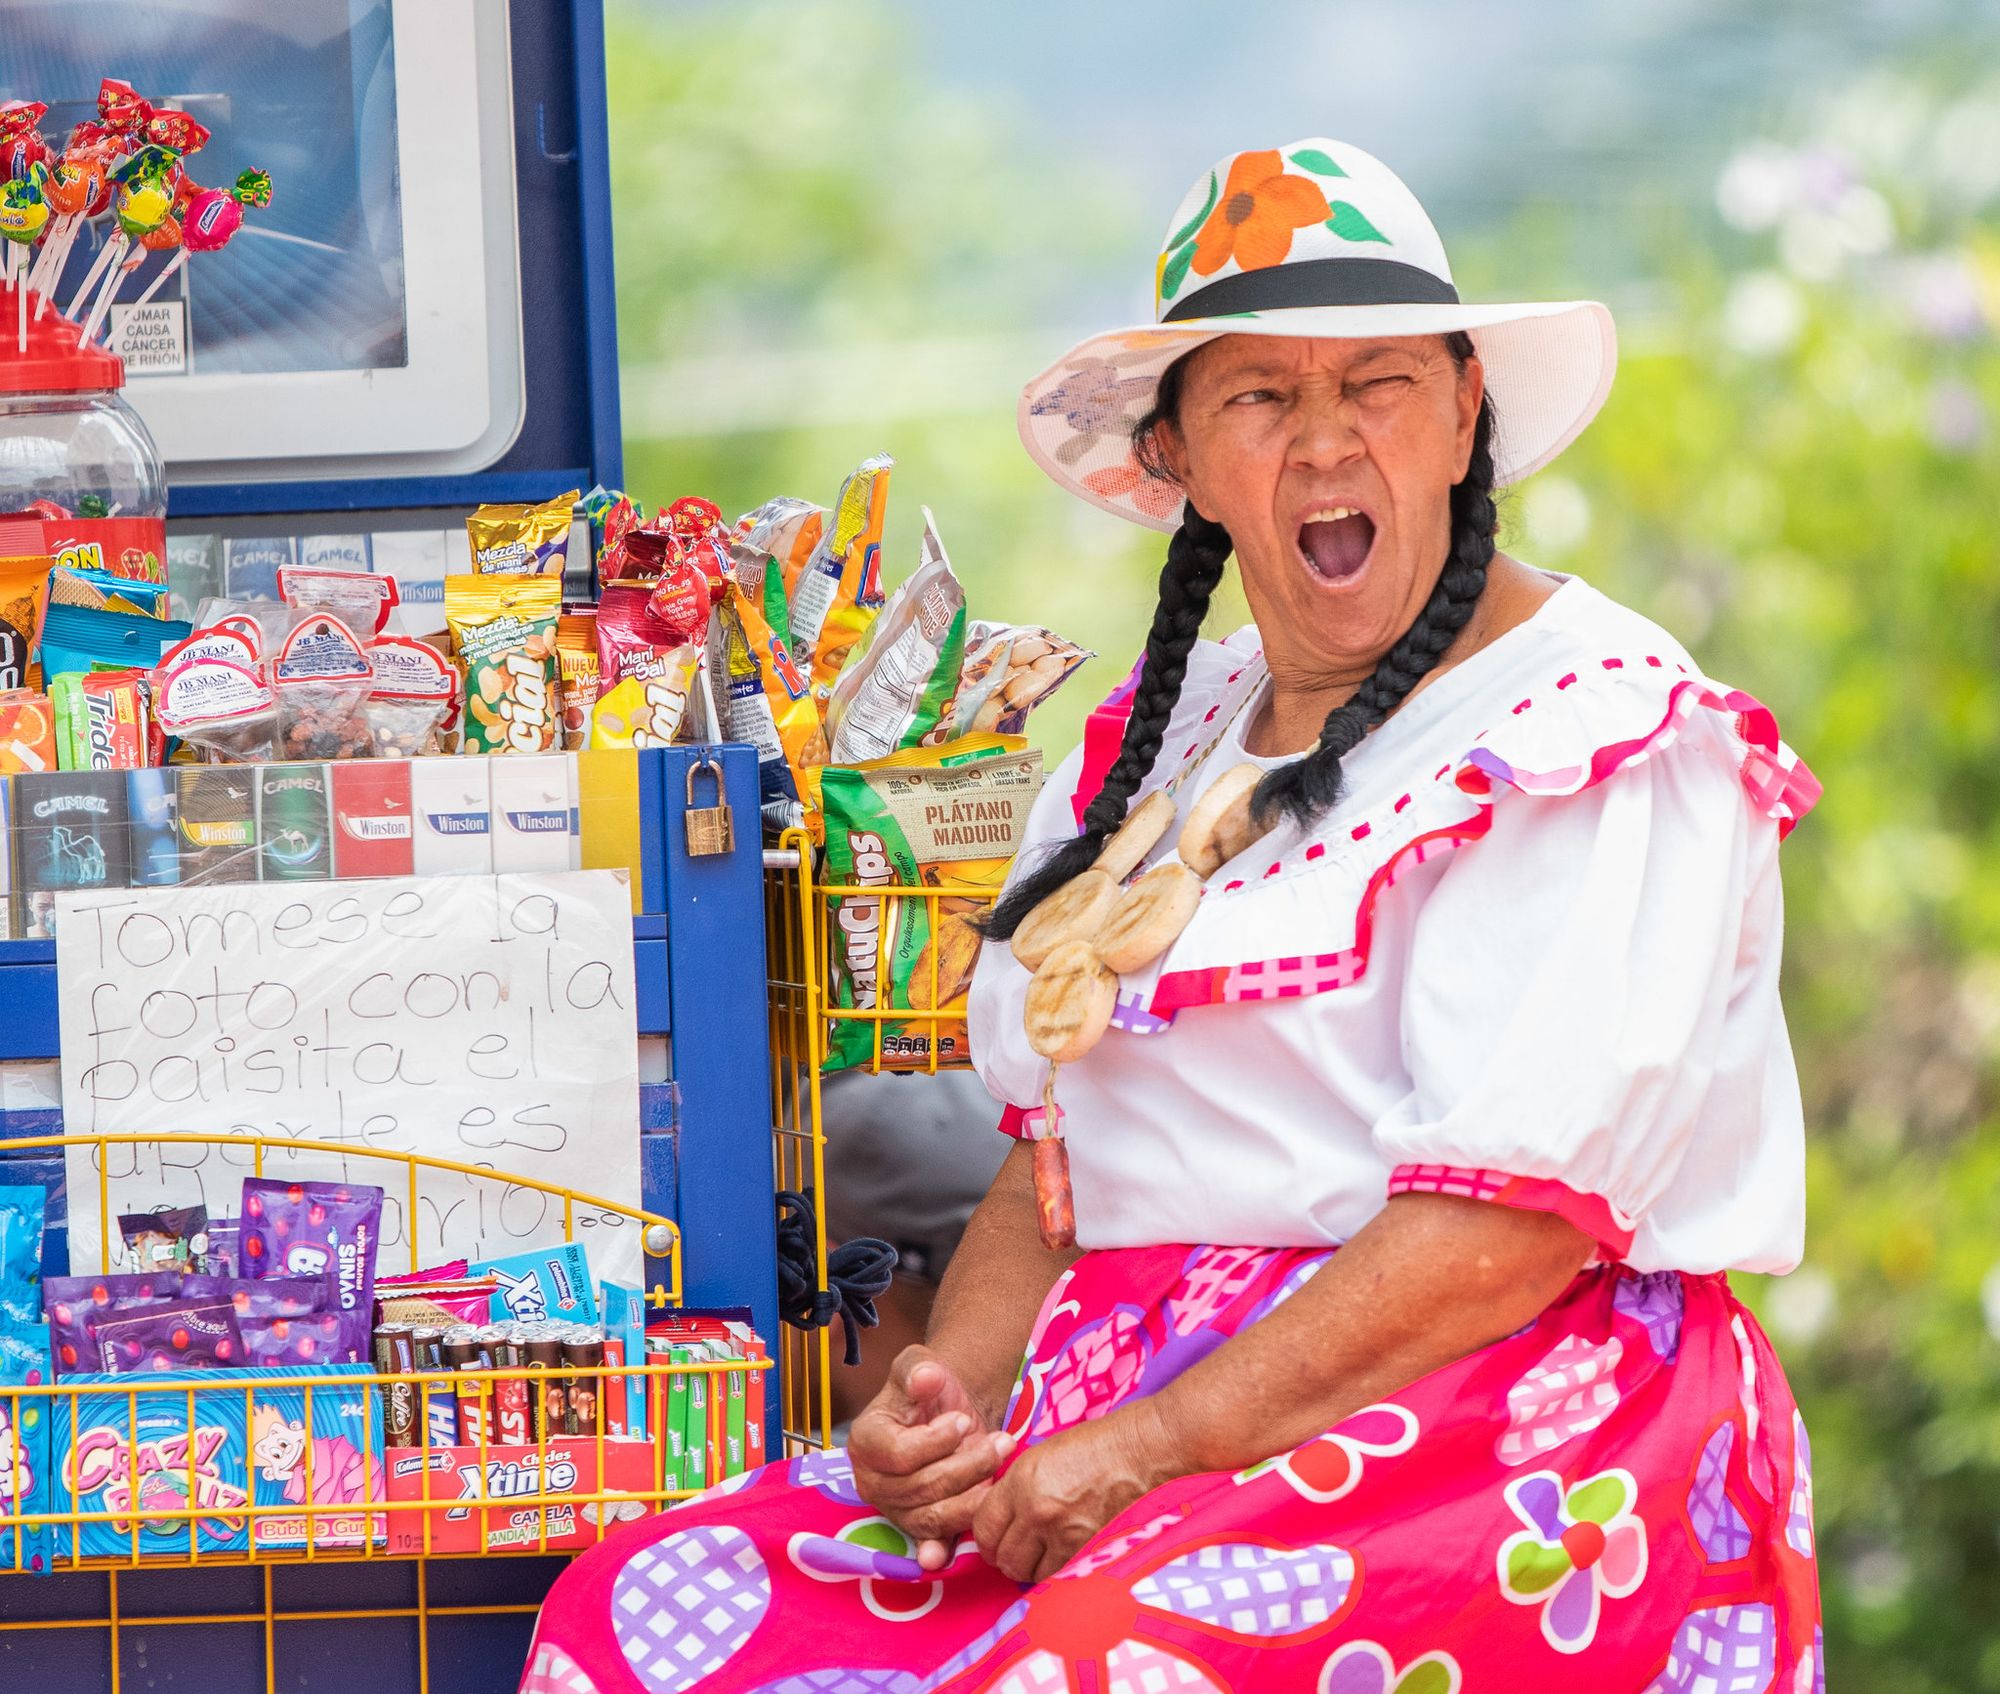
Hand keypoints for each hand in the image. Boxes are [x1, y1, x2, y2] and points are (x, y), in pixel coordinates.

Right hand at [848, 1346, 1016, 1570]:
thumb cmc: (929, 1387)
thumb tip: (927, 1377)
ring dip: (974, 1494)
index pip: (899, 1454)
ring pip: (934, 1515)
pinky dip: (944, 1549)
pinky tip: (955, 1550)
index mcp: (866, 1442)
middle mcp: (873, 1481)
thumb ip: (919, 1369)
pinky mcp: (917, 1527)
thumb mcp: (919, 1364)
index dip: (935, 1441)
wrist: (948, 1410)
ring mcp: (894, 1509)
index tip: (961, 1421)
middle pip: (921, 1488)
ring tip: (1002, 1464)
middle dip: (967, 1465)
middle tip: (1001, 1442)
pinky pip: (933, 1540)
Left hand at [973, 1399, 1177, 1584]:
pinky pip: (1058, 1576)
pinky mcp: (1088, 1550)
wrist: (1144, 1451)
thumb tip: (1001, 1515)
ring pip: (1028, 1573)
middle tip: (1018, 1553)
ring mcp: (1063, 1533)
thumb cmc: (1098, 1445)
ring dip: (1031, 1568)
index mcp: (1021, 1480)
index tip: (994, 1541)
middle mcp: (1036, 1510)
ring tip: (1042, 1556)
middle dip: (1006, 1558)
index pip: (984, 1526)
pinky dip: (1057, 1572)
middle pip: (1003, 1557)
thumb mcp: (1044, 1455)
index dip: (986, 1538)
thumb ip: (1017, 1487)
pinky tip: (1063, 1558)